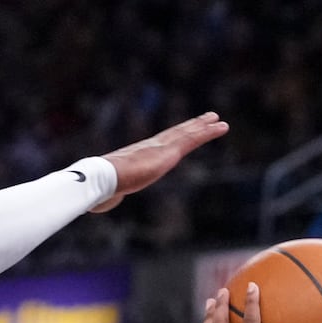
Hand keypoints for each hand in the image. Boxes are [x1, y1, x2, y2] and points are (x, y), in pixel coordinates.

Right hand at [91, 113, 229, 212]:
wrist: (101, 178)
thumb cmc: (99, 187)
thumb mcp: (107, 193)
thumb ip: (109, 196)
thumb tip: (99, 205)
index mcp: (137, 156)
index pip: (159, 144)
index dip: (172, 137)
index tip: (182, 131)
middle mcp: (150, 147)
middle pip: (175, 134)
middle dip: (191, 126)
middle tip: (206, 118)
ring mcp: (161, 148)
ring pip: (187, 134)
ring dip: (203, 126)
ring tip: (218, 120)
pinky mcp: (170, 153)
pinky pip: (193, 139)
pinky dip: (209, 132)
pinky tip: (221, 126)